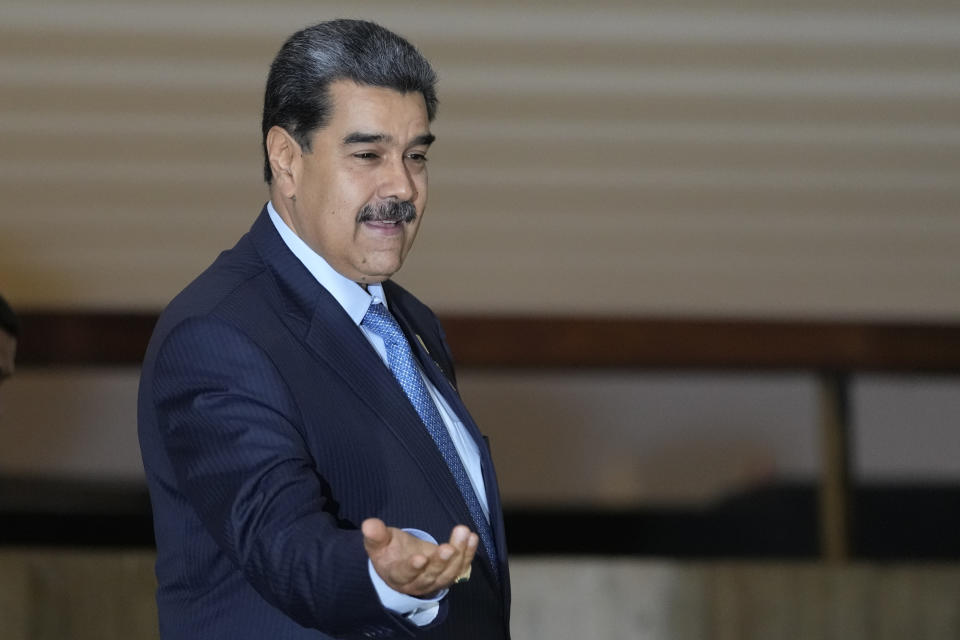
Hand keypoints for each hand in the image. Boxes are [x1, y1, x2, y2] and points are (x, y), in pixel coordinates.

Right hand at [362, 518, 477, 596]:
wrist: (402, 563)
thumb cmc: (389, 551)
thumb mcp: (379, 543)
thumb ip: (375, 535)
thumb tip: (369, 525)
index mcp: (397, 575)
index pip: (405, 574)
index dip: (413, 568)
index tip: (421, 558)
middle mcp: (418, 582)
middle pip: (431, 575)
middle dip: (440, 562)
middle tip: (448, 548)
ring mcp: (435, 581)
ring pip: (449, 573)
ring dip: (459, 555)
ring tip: (464, 535)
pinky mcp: (449, 575)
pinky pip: (461, 567)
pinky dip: (468, 554)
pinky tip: (472, 538)